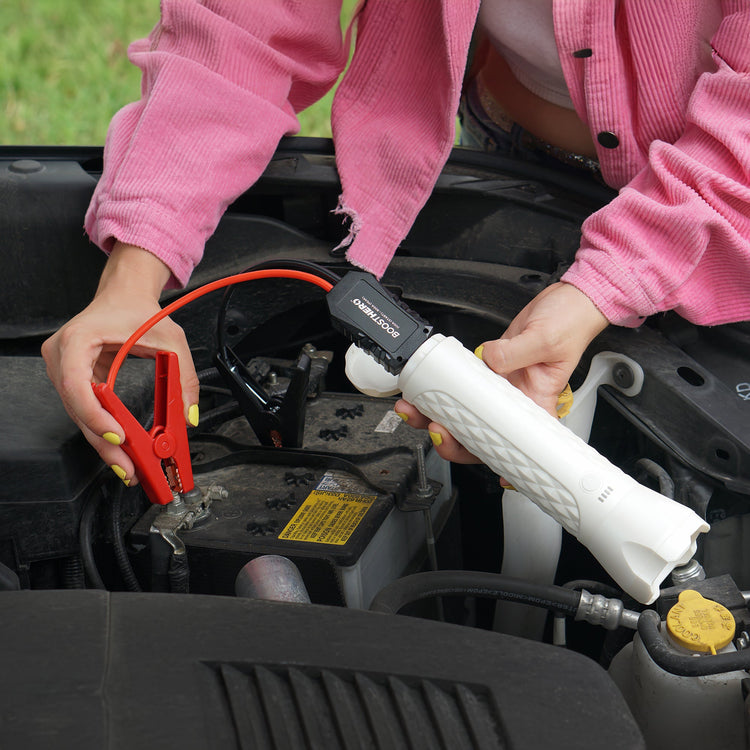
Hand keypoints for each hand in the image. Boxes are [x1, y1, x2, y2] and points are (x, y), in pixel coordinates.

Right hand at [41, 243, 199, 485]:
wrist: (124, 294)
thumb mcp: (171, 339)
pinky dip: (103, 429)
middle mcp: (62, 356)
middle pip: (78, 408)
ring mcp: (64, 368)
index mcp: (78, 339)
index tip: (117, 436)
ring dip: (104, 441)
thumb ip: (183, 377)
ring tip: (128, 466)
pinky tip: (119, 448)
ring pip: (80, 415)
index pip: (77, 385)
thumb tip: (188, 415)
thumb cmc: (139, 310)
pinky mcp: (73, 379)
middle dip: (104, 442)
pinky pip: (86, 409)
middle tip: (128, 468)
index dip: (95, 415)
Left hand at [394, 282, 608, 463]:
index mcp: (538, 402)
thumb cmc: (570, 325)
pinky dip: (440, 387)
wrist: (564, 302)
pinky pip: (460, 383)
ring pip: (464, 410)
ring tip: (416, 411)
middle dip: (452, 438)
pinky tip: (424, 389)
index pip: (520, 442)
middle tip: (436, 430)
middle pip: (480, 432)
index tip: (496, 474)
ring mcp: (498, 385)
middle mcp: (515, 399)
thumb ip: (516, 351)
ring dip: (437, 413)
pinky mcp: (487, 368)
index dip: (504, 462)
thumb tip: (490, 360)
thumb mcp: (547, 339)